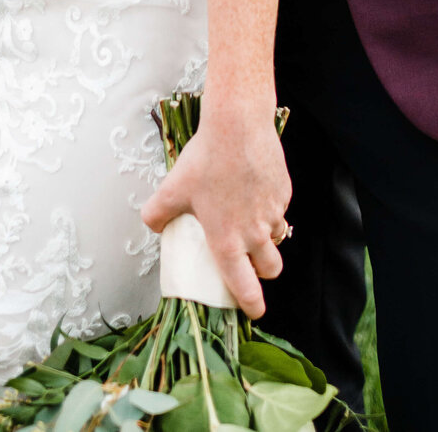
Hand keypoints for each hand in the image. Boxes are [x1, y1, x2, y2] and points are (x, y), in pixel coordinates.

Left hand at [140, 105, 290, 318]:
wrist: (237, 126)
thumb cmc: (205, 159)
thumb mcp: (172, 188)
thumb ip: (157, 214)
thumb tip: (153, 224)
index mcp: (227, 241)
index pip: (244, 287)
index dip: (251, 305)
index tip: (254, 311)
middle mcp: (254, 233)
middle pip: (271, 268)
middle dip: (264, 272)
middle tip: (252, 263)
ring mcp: (273, 212)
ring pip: (277, 238)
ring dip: (267, 238)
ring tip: (251, 221)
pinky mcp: (284, 192)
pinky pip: (280, 210)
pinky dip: (271, 209)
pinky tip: (255, 190)